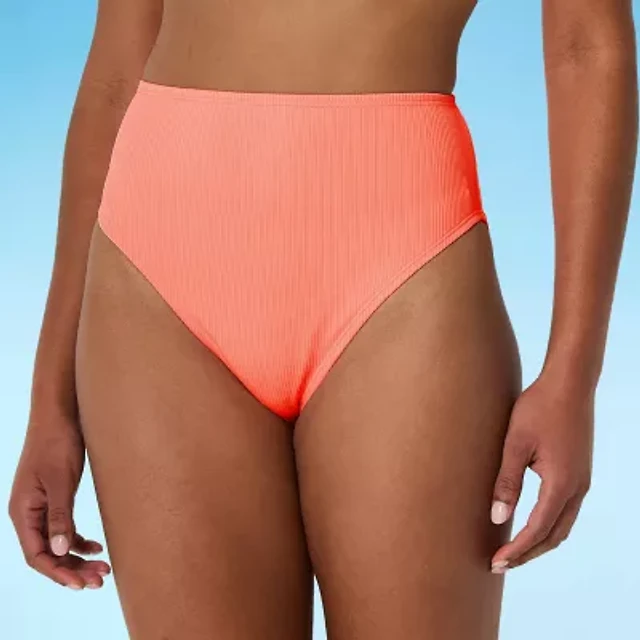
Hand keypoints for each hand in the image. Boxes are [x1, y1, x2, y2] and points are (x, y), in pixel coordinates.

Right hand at [8, 409, 110, 588]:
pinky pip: (63, 528)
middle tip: (99, 580)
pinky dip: (78, 540)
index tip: (81, 584)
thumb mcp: (60, 481)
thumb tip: (59, 550)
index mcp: (23, 512)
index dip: (58, 572)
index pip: (37, 555)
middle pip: (48, 553)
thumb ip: (60, 515)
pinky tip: (96, 547)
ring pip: (57, 543)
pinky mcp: (55, 498)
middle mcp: (29, 514)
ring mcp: (41, 506)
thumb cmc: (57, 444)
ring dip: (77, 557)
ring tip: (102, 568)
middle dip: (72, 569)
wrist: (60, 415)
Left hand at [489, 371, 593, 571]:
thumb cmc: (538, 408)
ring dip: (539, 541)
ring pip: (562, 525)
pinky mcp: (579, 472)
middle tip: (500, 563)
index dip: (516, 550)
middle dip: (527, 553)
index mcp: (560, 484)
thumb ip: (507, 482)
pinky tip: (531, 523)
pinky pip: (565, 510)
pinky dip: (548, 525)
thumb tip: (497, 517)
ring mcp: (581, 481)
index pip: (537, 530)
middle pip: (553, 536)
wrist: (569, 384)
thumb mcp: (515, 444)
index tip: (496, 562)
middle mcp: (576, 488)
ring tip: (514, 550)